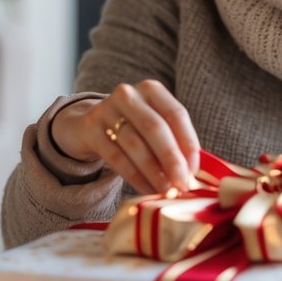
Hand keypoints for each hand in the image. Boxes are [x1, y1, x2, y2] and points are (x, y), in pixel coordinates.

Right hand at [50, 80, 199, 195]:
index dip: (188, 143)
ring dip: (154, 171)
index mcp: (152, 90)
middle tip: (182, 184)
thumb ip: (173, 142)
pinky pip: (116, 157)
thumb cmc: (132, 127)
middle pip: (155, 128)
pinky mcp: (90, 128)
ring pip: (135, 144)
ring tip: (166, 190)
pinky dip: (135, 176)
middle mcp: (129, 95)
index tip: (194, 170)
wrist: (87, 125)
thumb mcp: (152, 124)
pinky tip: (147, 189)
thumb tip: (192, 173)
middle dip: (171, 159)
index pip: (176, 114)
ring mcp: (106, 109)